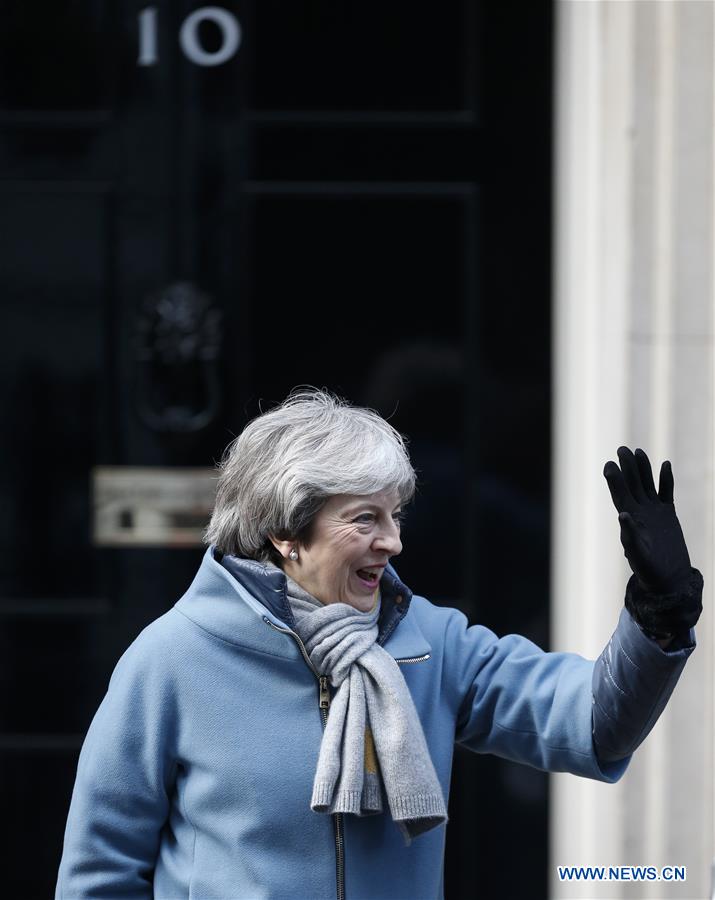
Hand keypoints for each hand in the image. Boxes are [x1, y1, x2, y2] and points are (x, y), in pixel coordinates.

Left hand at [603, 447, 689, 592]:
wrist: (668, 578)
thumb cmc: (648, 569)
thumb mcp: (637, 553)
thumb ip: (629, 534)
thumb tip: (622, 514)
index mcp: (629, 519)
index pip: (619, 494)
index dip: (614, 479)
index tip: (609, 464)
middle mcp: (639, 512)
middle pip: (632, 484)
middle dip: (627, 467)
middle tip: (621, 449)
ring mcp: (654, 512)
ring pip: (647, 485)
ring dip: (643, 469)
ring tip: (638, 451)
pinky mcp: (668, 515)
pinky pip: (666, 493)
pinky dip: (666, 480)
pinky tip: (665, 465)